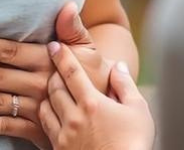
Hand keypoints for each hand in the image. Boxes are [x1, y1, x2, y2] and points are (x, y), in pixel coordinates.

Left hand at [0, 1, 109, 146]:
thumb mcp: (88, 50)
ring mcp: (36, 109)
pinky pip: (5, 128)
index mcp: (48, 61)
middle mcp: (38, 85)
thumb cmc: (92, 74)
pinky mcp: (36, 131)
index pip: (7, 52)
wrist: (106, 111)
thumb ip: (73, 28)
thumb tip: (67, 4)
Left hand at [38, 42, 154, 149]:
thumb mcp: (138, 111)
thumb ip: (125, 84)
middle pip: (53, 87)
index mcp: (92, 103)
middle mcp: (74, 118)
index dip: (62, 55)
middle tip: (56, 68)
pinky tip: (52, 114)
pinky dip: (45, 116)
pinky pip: (45, 127)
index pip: (71, 72)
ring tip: (53, 90)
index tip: (55, 45)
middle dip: (54, 74)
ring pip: (44, 107)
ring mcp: (64, 136)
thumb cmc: (134, 145)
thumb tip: (118, 65)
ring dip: (47, 95)